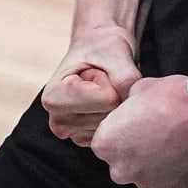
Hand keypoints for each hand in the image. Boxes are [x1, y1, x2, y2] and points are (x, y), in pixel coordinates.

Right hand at [43, 25, 137, 146]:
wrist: (97, 50)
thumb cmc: (101, 47)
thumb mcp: (116, 51)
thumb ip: (126, 79)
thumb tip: (134, 109)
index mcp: (54, 98)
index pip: (107, 99)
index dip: (110, 80)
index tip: (97, 70)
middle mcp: (58, 121)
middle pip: (111, 116)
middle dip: (115, 94)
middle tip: (102, 78)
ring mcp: (72, 134)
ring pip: (116, 125)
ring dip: (117, 103)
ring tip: (103, 88)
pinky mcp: (87, 140)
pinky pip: (117, 133)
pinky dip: (117, 114)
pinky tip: (104, 102)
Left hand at [89, 75, 187, 187]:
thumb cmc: (175, 97)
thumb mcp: (139, 89)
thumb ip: (127, 106)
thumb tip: (130, 110)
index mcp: (106, 145)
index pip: (106, 143)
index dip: (123, 133)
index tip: (139, 125)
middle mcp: (121, 171)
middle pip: (123, 164)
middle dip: (136, 153)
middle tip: (158, 136)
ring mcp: (146, 186)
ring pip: (146, 177)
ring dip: (156, 166)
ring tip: (176, 146)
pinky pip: (168, 186)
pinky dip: (176, 176)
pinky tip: (187, 158)